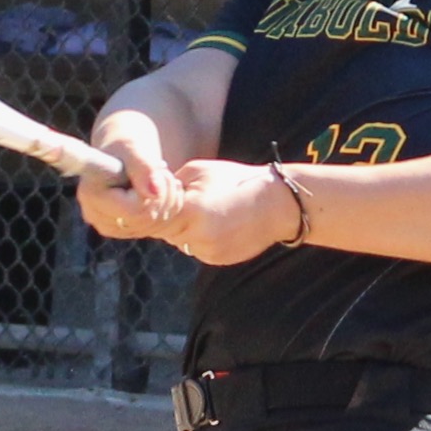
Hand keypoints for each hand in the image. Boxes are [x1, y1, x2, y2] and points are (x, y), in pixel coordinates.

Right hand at [79, 111, 185, 242]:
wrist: (124, 151)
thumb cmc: (125, 143)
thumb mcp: (133, 148)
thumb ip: (143, 167)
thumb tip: (154, 194)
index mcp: (91, 196)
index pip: (134, 209)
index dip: (150, 190)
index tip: (153, 164)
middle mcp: (96, 216)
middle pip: (147, 219)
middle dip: (163, 192)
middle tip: (163, 168)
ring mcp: (110, 226)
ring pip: (156, 224)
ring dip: (168, 196)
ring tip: (161, 174)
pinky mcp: (125, 229)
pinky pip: (160, 226)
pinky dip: (169, 205)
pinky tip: (163, 187)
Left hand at [163, 160, 302, 268]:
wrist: (278, 203)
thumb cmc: (237, 181)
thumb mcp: (199, 171)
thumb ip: (171, 184)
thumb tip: (151, 194)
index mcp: (190, 211)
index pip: (154, 216)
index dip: (155, 207)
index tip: (159, 199)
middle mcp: (197, 236)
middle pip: (165, 231)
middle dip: (170, 218)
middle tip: (186, 203)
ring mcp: (208, 251)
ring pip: (180, 242)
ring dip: (185, 230)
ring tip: (208, 212)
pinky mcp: (217, 259)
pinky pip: (197, 249)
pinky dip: (201, 238)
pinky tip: (219, 224)